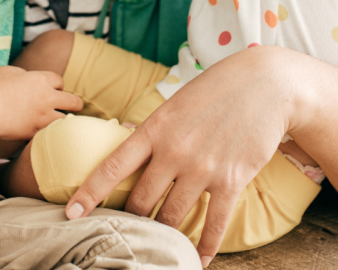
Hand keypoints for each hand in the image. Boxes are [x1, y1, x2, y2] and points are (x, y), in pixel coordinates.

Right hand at [0, 65, 83, 140]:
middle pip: (73, 101)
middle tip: (75, 106)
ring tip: (65, 123)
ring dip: (65, 121)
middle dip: (75, 103)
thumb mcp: (9, 71)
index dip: (57, 85)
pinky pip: (49, 134)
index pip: (60, 81)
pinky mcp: (34, 132)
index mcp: (42, 80)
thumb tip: (27, 79)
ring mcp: (42, 117)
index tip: (54, 89)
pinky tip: (50, 135)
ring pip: (65, 120)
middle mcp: (47, 98)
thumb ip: (23, 74)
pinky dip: (51, 133)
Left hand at [63, 46, 296, 264]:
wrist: (267, 84)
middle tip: (124, 230)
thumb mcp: (176, 102)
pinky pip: (214, 224)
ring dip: (164, 234)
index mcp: (155, 128)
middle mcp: (174, 152)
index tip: (71, 213)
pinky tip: (198, 260)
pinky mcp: (232, 181)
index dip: (89, 193)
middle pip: (141, 201)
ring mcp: (203, 168)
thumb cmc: (217, 89)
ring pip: (172, 217)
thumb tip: (127, 141)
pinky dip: (205, 247)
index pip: (112, 167)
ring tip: (158, 245)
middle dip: (131, 219)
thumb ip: (153, 129)